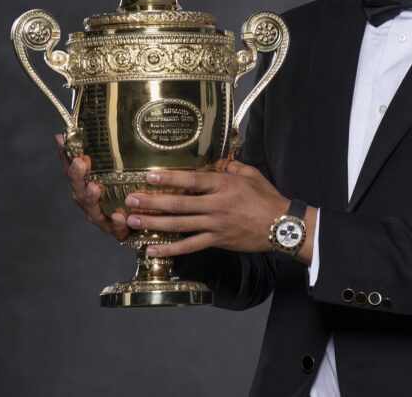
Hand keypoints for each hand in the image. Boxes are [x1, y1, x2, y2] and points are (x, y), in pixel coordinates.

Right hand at [57, 134, 129, 240]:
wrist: (144, 228)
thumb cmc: (128, 197)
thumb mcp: (122, 174)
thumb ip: (111, 156)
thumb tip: (103, 130)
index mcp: (87, 187)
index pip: (73, 170)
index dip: (66, 155)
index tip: (63, 139)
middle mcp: (90, 203)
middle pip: (78, 189)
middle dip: (77, 176)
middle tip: (79, 163)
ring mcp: (102, 218)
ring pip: (92, 209)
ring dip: (91, 198)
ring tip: (94, 188)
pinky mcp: (116, 232)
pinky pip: (115, 228)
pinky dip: (115, 222)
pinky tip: (117, 215)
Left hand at [123, 161, 289, 257]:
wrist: (282, 226)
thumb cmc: (267, 198)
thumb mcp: (251, 175)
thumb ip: (231, 167)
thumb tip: (215, 162)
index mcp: (224, 185)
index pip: (192, 180)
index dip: (169, 178)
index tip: (149, 177)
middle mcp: (217, 205)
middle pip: (179, 203)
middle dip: (152, 202)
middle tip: (130, 200)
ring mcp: (215, 224)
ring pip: (179, 224)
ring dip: (154, 223)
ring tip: (133, 222)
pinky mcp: (217, 240)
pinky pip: (190, 246)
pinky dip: (170, 249)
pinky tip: (153, 250)